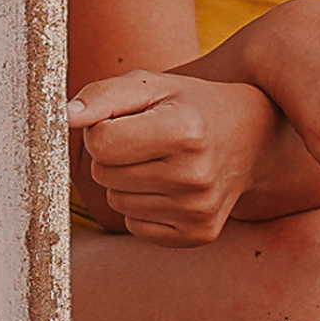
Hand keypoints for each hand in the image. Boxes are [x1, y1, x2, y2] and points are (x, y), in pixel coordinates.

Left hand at [67, 71, 273, 244]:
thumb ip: (103, 95)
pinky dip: (142, 206)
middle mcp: (195, 176)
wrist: (254, 138)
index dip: (103, 127)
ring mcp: (199, 211)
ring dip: (126, 181)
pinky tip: (170, 187)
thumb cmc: (192, 105)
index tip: (128, 120)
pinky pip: (134, 225)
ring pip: (116, 201)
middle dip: (113, 155)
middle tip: (148, 140)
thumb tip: (65, 118)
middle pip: (103, 174)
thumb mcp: (152, 86)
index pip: (100, 142)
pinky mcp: (198, 235)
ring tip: (161, 162)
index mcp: (186, 131)